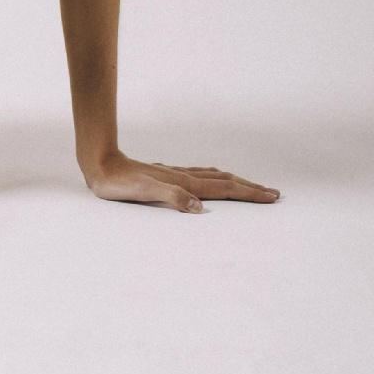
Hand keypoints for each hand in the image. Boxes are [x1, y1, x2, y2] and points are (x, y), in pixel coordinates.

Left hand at [81, 150, 280, 212]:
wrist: (100, 165)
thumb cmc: (119, 183)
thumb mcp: (143, 192)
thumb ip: (171, 197)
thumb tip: (199, 208)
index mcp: (183, 183)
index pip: (223, 188)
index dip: (248, 193)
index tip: (271, 196)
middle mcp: (183, 177)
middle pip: (224, 181)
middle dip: (249, 188)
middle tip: (273, 193)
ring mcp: (175, 174)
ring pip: (213, 177)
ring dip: (235, 182)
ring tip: (250, 186)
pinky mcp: (166, 175)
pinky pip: (199, 177)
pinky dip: (215, 179)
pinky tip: (211, 180)